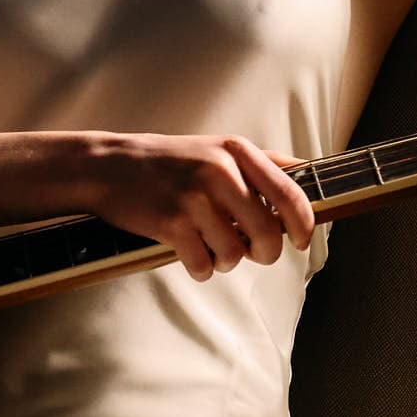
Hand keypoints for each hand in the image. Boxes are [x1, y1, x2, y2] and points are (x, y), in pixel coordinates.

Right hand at [90, 133, 315, 282]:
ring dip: (225, 260)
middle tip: (252, 252)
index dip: (304, 226)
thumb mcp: (219, 148)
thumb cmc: (171, 162)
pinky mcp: (171, 224)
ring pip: (235, 255)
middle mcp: (220, 172)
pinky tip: (190, 253)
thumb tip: (307, 171)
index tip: (301, 242)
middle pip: (267, 234)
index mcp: (238, 152)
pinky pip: (204, 265)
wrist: (110, 167)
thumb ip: (263, 162)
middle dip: (264, 253)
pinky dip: (201, 268)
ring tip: (211, 245)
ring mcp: (195, 198)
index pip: (290, 195)